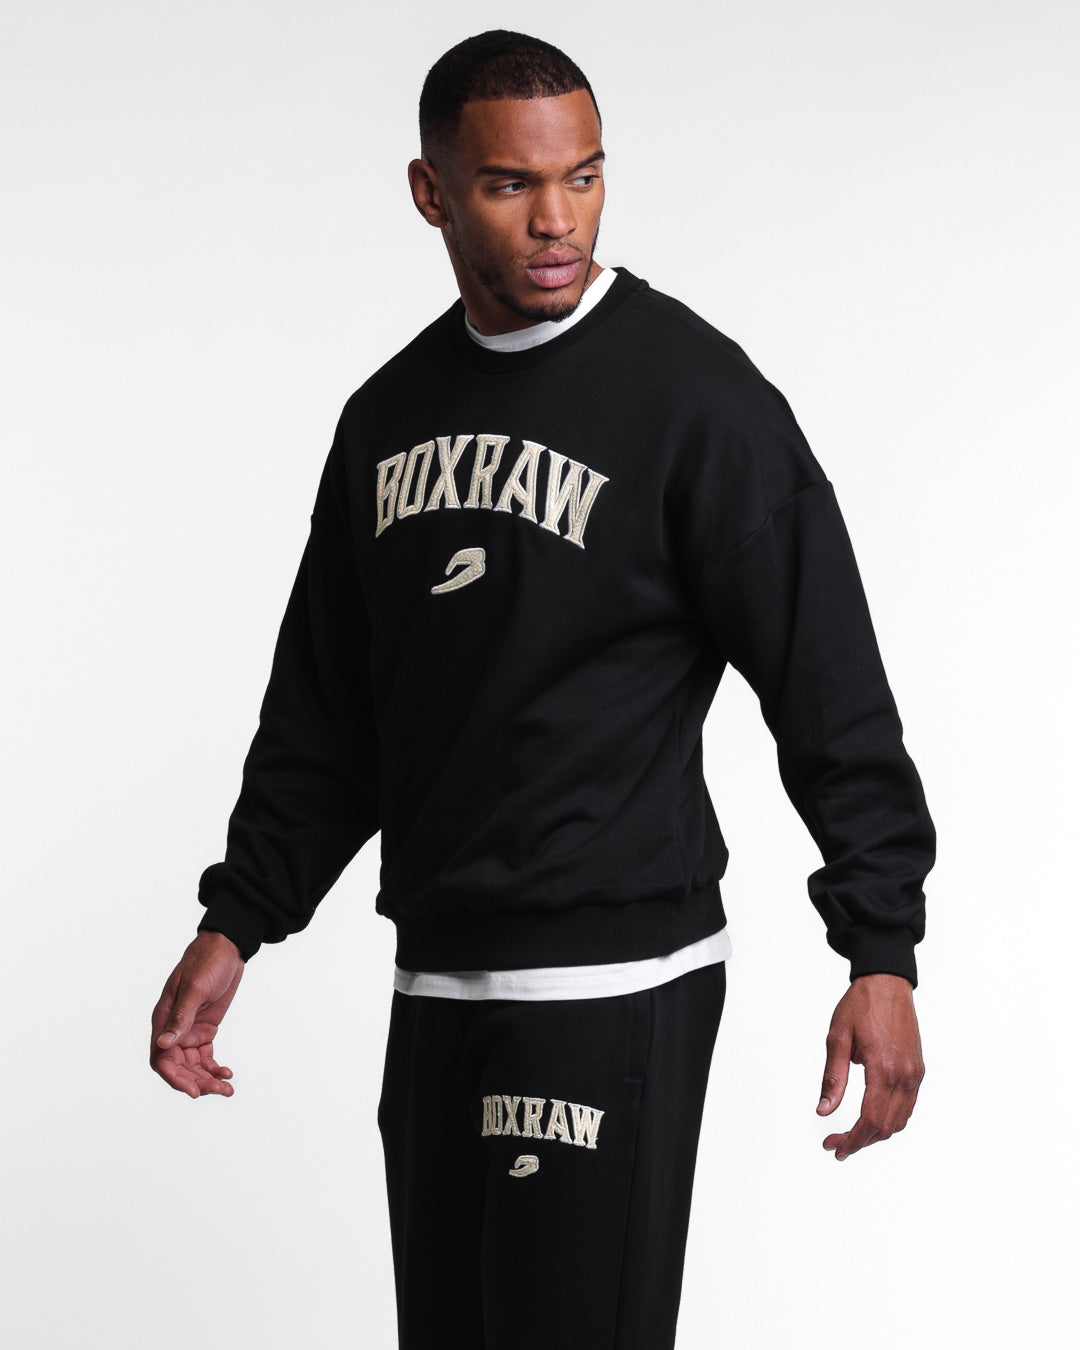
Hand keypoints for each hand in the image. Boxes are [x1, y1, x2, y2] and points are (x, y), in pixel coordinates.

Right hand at [150, 931, 244, 1098]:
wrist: (226, 947)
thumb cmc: (206, 961)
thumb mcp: (196, 987)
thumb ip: (182, 1016)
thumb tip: (164, 1044)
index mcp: (163, 1018)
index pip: (161, 1058)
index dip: (175, 1078)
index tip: (194, 1091)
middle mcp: (173, 1028)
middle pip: (178, 1067)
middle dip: (197, 1082)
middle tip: (219, 1090)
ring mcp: (189, 1030)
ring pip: (193, 1065)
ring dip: (208, 1079)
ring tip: (228, 1089)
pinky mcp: (205, 1029)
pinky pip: (205, 1057)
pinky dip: (214, 1067)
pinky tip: (227, 1073)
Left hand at [816, 973, 923, 1160]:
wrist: (887, 983)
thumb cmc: (860, 1006)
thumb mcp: (837, 1038)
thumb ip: (833, 1077)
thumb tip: (824, 1111)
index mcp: (883, 1069)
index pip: (870, 1120)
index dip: (851, 1140)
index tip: (833, 1146)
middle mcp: (904, 1076)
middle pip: (886, 1127)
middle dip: (860, 1141)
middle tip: (836, 1144)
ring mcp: (915, 1074)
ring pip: (899, 1121)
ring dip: (876, 1133)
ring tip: (851, 1134)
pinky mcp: (918, 1070)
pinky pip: (907, 1107)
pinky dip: (890, 1119)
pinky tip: (871, 1117)